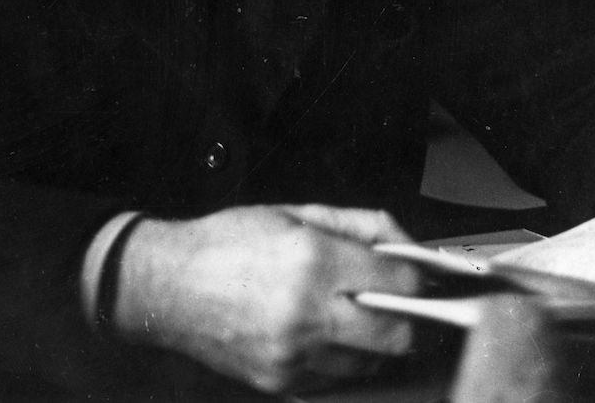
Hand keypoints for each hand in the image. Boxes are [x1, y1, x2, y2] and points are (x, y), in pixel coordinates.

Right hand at [112, 203, 419, 393]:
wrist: (166, 285)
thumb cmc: (228, 241)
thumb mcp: (295, 212)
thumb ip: (359, 225)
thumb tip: (406, 246)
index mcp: (312, 258)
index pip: (398, 280)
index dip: (422, 278)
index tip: (428, 275)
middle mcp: (306, 310)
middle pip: (397, 333)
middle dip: (415, 318)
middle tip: (411, 303)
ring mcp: (293, 353)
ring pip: (371, 362)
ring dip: (379, 341)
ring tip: (361, 314)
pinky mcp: (280, 382)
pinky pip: (336, 379)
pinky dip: (344, 358)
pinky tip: (328, 333)